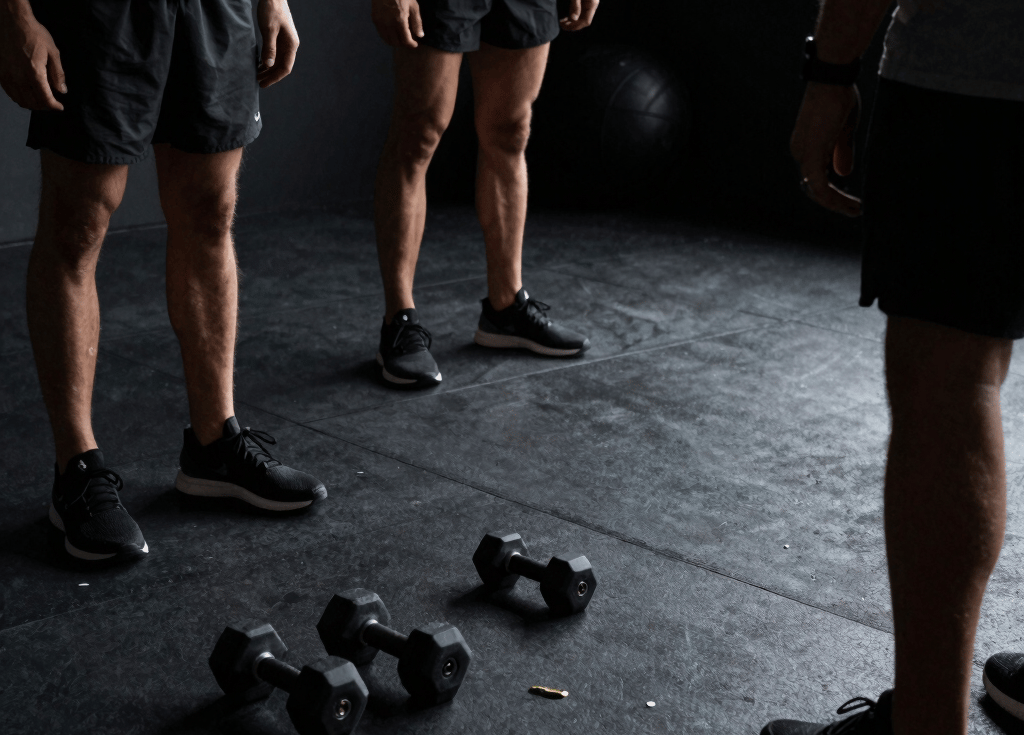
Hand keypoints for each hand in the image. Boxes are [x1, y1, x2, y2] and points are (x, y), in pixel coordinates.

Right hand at [0, 4, 64, 109]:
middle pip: (32, 102)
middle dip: (44, 106)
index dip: (54, 106)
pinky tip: (26, 93)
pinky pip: (9, 92)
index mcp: (34, 73)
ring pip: (19, 99)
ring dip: (31, 103)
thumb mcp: (53, 53)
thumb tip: (62, 90)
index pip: (45, 99)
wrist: (12, 21)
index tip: (59, 107)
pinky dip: (19, 97)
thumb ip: (58, 74)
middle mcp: (18, 77)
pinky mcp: (0, 72)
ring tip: (40, 100)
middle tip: (51, 103)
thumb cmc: (33, 34)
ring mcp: (7, 75)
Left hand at [257, 0, 298, 87]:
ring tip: (257, 75)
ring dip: (268, 69)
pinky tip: (259, 64)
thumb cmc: (272, 10)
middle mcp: (290, 46)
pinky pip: (274, 54)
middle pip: (281, 66)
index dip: (274, 78)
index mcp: (291, 45)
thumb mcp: (269, 29)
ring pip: (277, 61)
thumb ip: (269, 48)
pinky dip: (267, 61)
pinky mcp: (279, 38)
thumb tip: (269, 65)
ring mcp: (285, 42)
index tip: (263, 84)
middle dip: (270, 76)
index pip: (285, 68)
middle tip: (258, 82)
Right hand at [371, 0, 423, 47]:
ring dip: (395, 42)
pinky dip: (388, 37)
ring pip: (388, 40)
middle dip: (404, 44)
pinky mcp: (375, 20)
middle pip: (396, 43)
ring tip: (401, 38)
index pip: (406, 41)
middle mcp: (389, 24)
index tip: (415, 44)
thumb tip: (420, 36)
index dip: (411, 45)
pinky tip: (393, 33)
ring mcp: (380, 22)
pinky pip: (381, 34)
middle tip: (409, 41)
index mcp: (400, 21)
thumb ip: (417, 22)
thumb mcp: (413, 6)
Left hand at [559, 0, 598, 30]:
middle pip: (583, 21)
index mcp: (593, 4)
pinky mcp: (583, 2)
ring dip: (571, 22)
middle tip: (562, 25)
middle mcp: (591, 6)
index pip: (586, 21)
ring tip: (561, 23)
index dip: (576, 26)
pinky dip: (571, 17)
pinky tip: (564, 19)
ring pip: (580, 18)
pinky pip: (578, 13)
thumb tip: (573, 19)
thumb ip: (575, 5)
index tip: (566, 26)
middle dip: (572, 25)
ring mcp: (587, 4)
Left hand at [790, 82, 861, 216]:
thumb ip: (841, 152)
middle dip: (835, 202)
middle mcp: (800, 152)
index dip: (832, 192)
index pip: (815, 177)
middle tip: (855, 211)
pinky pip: (819, 187)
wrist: (833, 79)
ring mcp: (803, 154)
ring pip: (816, 191)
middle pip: (814, 188)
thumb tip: (843, 174)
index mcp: (806, 147)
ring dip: (836, 204)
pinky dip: (833, 198)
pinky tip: (849, 205)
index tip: (852, 199)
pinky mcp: (811, 154)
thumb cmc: (840, 97)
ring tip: (855, 210)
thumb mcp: (844, 130)